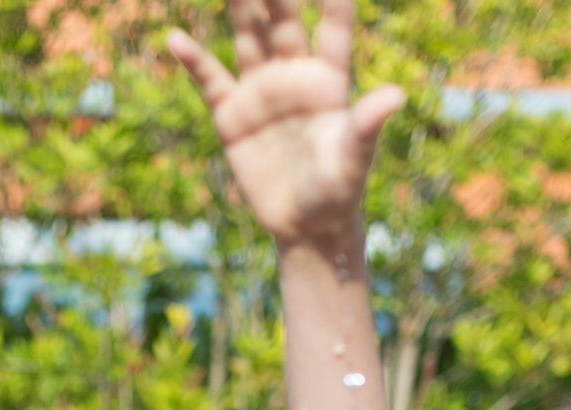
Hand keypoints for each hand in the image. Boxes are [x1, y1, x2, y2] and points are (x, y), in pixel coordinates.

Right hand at [168, 0, 405, 248]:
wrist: (306, 227)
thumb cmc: (338, 191)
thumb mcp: (354, 158)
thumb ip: (367, 124)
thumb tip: (395, 96)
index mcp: (330, 80)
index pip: (333, 27)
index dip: (333, 1)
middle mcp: (295, 76)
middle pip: (283, 20)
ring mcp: (261, 92)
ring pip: (247, 37)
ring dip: (237, 6)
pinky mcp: (232, 116)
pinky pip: (211, 80)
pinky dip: (193, 60)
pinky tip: (175, 38)